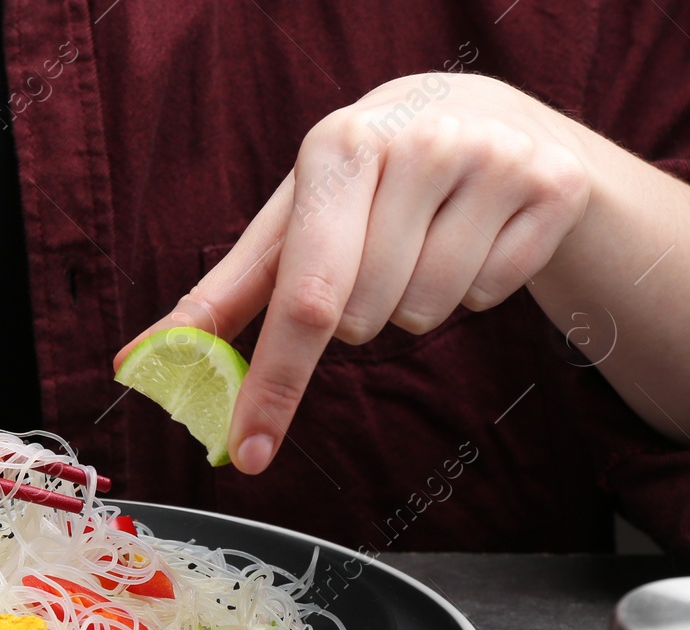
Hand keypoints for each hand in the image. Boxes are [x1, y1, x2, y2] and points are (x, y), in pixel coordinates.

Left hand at [118, 73, 591, 472]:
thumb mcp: (292, 221)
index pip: (304, 298)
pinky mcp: (552, 186)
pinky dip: (471, 288)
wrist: (486, 117)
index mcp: (338, 147)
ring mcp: (492, 160)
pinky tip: (471, 237)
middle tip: (372, 255)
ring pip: (426, 313)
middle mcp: (416, 143)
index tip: (249, 453)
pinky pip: (487, 298)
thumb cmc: (363, 185)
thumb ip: (220, 296)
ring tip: (422, 241)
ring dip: (412, 305)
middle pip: (367, 318)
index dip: (275, 384)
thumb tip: (137, 361)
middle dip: (356, 316)